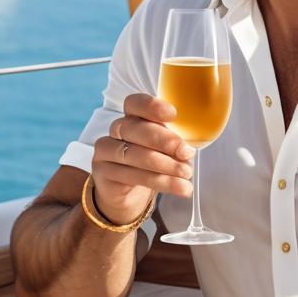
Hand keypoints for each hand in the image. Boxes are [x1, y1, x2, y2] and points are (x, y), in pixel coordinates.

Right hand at [91, 93, 193, 224]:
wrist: (125, 193)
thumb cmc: (151, 161)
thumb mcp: (165, 147)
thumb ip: (175, 141)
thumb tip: (193, 146)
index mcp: (132, 116)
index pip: (135, 103)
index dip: (152, 107)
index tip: (173, 114)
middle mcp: (116, 130)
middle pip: (135, 129)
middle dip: (164, 141)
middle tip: (187, 153)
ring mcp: (106, 151)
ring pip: (134, 155)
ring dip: (165, 165)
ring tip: (187, 174)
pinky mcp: (103, 172)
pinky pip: (132, 176)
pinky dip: (160, 182)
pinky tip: (179, 187)